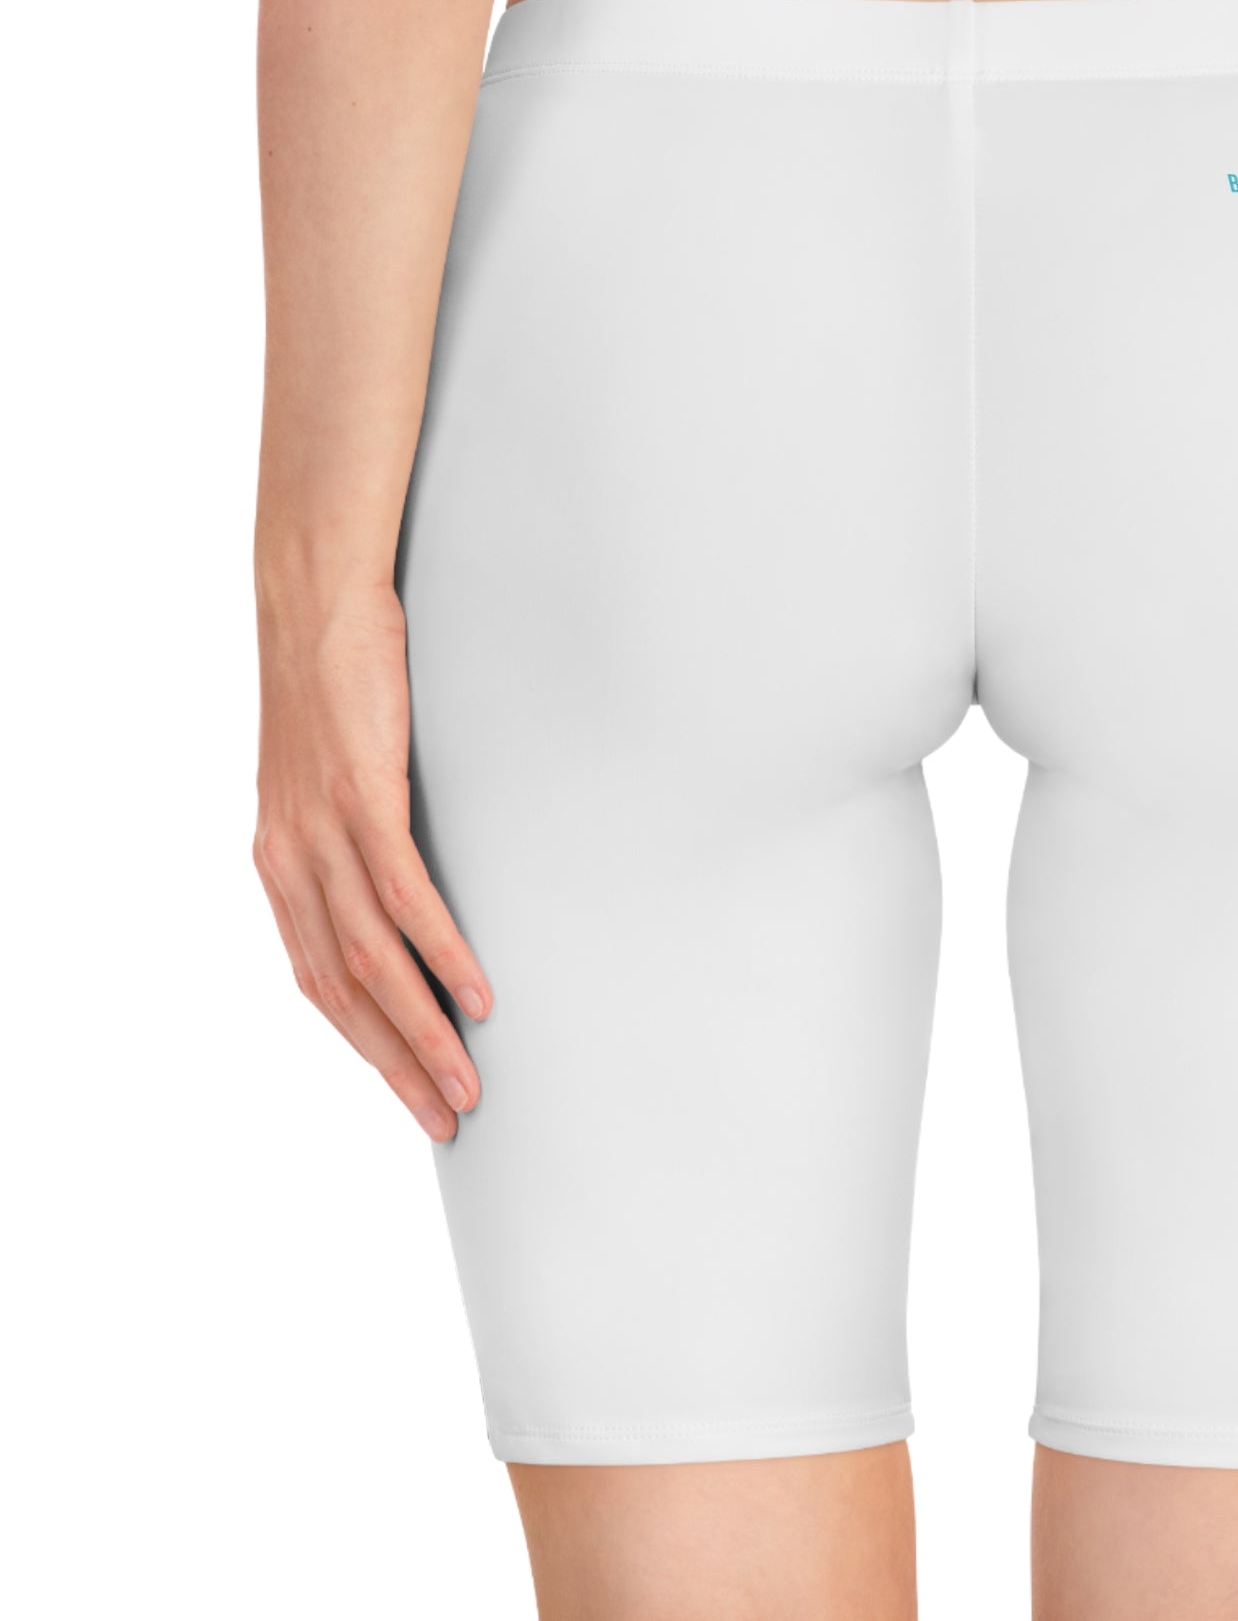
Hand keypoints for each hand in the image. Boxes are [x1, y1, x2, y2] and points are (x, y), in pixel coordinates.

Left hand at [253, 581, 491, 1139]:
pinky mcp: (361, 798)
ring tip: (465, 1080)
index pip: (318, 981)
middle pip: (342, 990)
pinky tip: (474, 995)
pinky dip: (440, 954)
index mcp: (280, 863)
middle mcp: (289, 860)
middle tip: (445, 1118)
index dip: (364, 1046)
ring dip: (422, 1031)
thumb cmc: (334, 682)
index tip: (410, 1093)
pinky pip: (403, 895)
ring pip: (371, 959)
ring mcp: (321, 832)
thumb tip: (397, 887)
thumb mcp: (326, 777)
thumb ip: (346, 840)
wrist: (313, 600)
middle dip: (395, 1064)